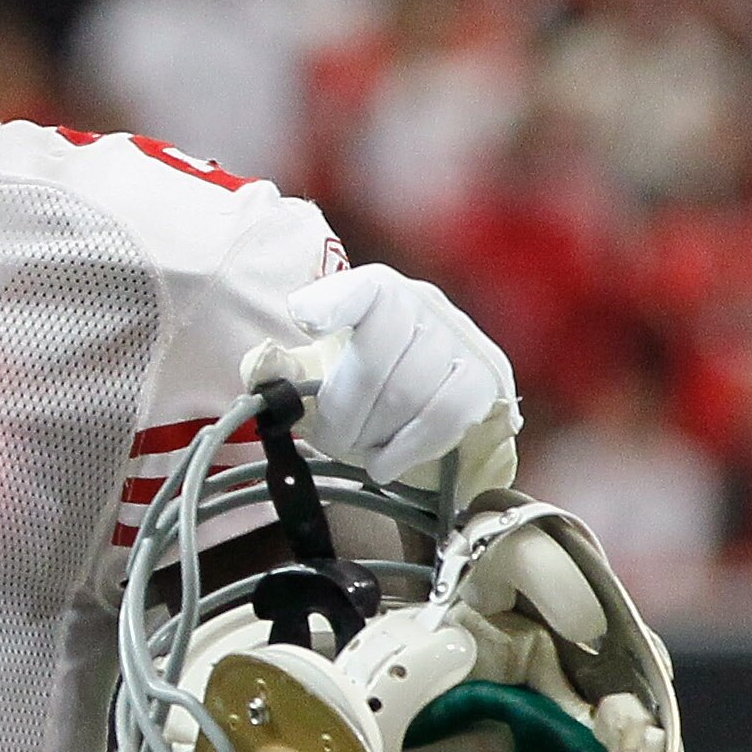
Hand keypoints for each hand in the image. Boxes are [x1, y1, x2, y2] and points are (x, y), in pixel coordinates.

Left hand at [283, 264, 518, 489]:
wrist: (437, 389)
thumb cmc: (368, 377)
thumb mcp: (323, 363)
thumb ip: (288, 366)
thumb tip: (264, 371)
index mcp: (376, 288)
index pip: (360, 288)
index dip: (332, 303)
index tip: (307, 322)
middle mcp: (422, 303)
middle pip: (374, 361)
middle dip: (342, 414)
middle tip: (328, 440)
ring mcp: (459, 337)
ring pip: (407, 394)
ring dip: (373, 434)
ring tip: (359, 448)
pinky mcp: (487, 376)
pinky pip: (446, 416)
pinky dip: (408, 448)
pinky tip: (385, 463)